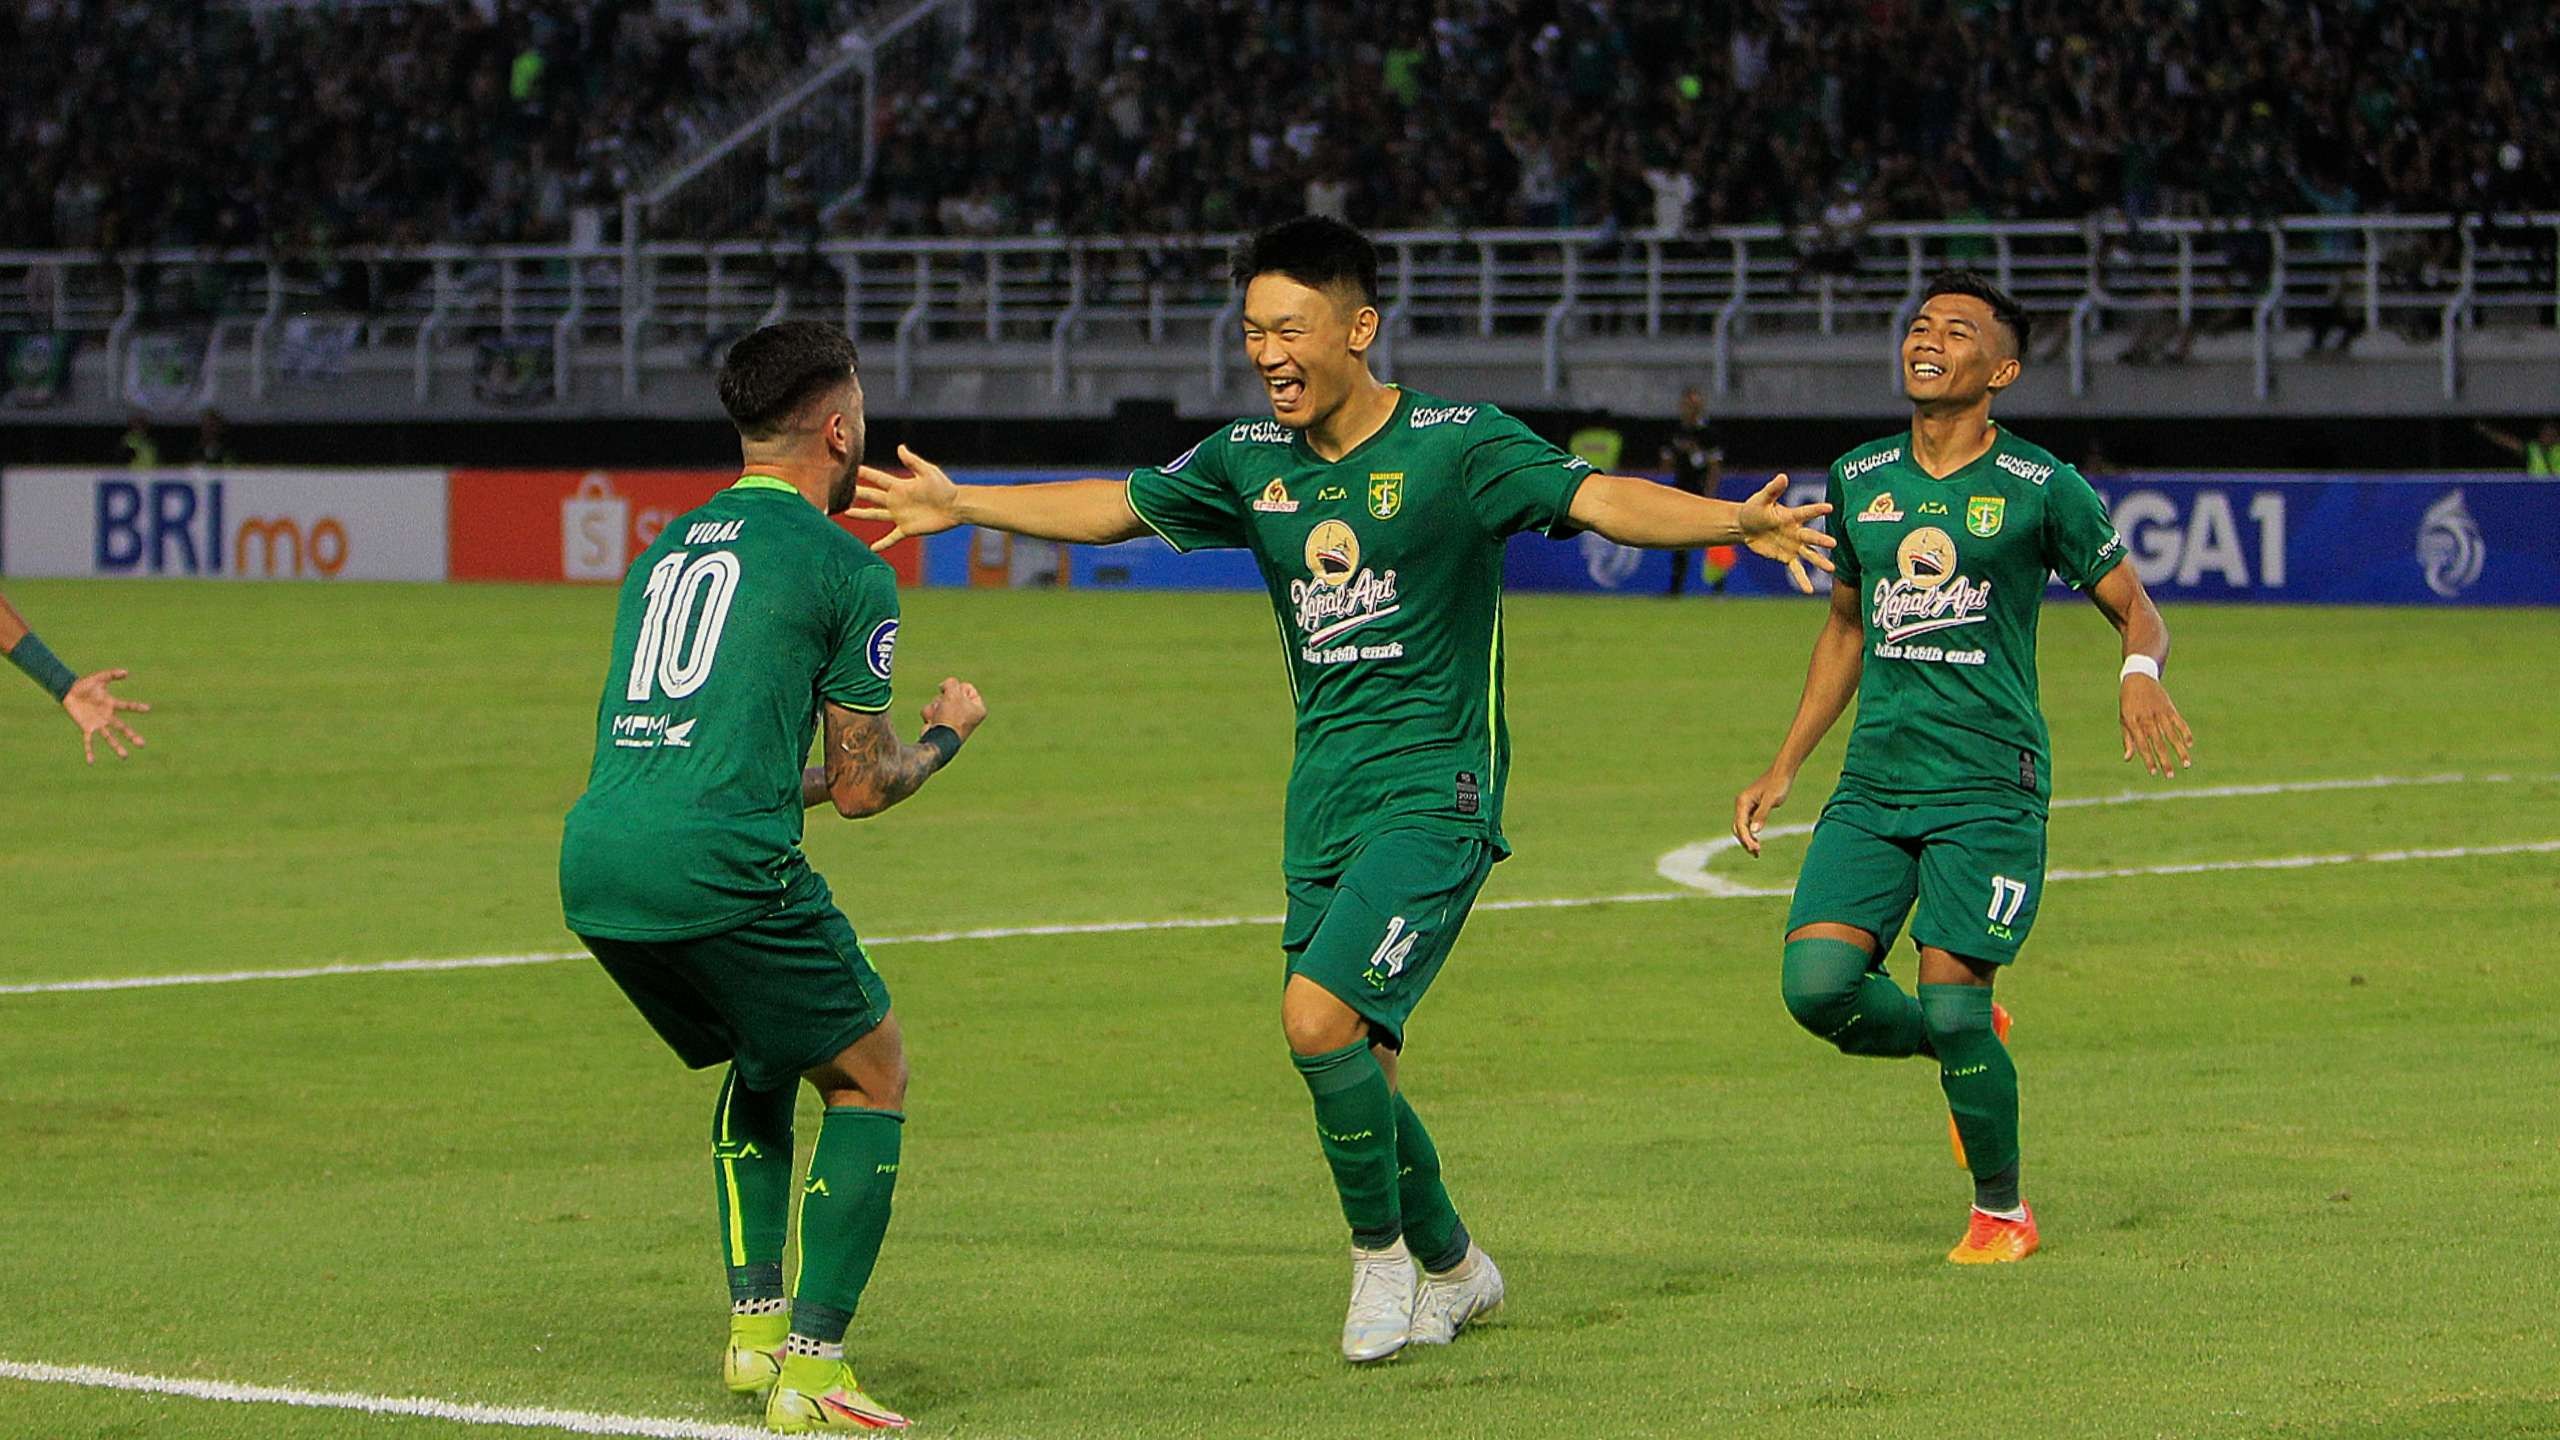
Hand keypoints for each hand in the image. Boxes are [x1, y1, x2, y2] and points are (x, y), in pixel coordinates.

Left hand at [63, 668, 148, 763]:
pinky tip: (91, 762)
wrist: (68, 691)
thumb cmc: (84, 684)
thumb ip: (112, 674)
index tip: (148, 708)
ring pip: (109, 737)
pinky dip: (89, 751)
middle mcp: (107, 716)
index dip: (136, 707)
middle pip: (122, 728)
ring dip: (117, 747)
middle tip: (142, 744)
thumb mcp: (99, 678)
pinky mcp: (86, 728)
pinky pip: (88, 741)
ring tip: (125, 757)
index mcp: (111, 704)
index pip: (127, 706)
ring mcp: (97, 723)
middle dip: (132, 736)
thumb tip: (127, 672)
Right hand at [849, 445, 962, 551]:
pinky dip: (882, 544)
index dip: (866, 474)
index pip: (878, 479)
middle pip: (872, 496)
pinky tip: (872, 548)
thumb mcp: (927, 472)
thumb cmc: (943, 487)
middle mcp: (896, 501)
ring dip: (861, 514)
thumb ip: (912, 462)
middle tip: (841, 491)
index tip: (852, 469)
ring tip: (846, 513)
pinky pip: (891, 537)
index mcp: (899, 486)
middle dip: (857, 493)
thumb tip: (900, 447)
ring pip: (876, 515)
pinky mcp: (907, 529)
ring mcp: (900, 516)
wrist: (955, 506)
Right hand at [921, 676, 985, 740]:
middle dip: (944, 698)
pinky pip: (932, 711)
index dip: (957, 689)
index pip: (967, 687)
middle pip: (951, 694)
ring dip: (935, 706)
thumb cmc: (951, 717)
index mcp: (978, 708)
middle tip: (945, 707)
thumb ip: (951, 683)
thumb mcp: (953, 693)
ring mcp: (952, 720)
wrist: (939, 739)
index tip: (955, 696)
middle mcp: (967, 715)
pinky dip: (929, 714)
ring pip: (939, 701)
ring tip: (938, 715)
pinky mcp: (940, 725)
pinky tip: (931, 722)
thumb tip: (944, 687)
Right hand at [1731, 767, 1792, 856]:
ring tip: (1756, 852)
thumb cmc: (1779, 784)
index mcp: (1743, 802)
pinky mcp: (1752, 807)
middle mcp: (1741, 804)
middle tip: (1756, 854)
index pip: (1741, 826)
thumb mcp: (1772, 801)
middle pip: (1738, 828)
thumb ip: (1762, 815)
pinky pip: (1747, 823)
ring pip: (1741, 827)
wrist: (1783, 772)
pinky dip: (1751, 834)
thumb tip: (1754, 832)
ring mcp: (1746, 805)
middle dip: (1745, 842)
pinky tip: (1757, 841)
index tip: (1756, 850)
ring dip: (1747, 839)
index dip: (1747, 839)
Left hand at [1735, 475, 1837, 593]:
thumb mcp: (1761, 499)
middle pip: (1810, 537)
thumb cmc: (1755, 508)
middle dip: (1821, 540)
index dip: (1817, 510)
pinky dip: (1802, 580)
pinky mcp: (1786, 557)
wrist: (1745, 526)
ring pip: (1809, 555)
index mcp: (1792, 516)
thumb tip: (1783, 476)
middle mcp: (1797, 531)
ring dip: (1820, 562)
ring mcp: (1793, 545)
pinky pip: (1796, 570)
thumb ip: (1773, 489)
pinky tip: (1809, 591)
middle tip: (1834, 544)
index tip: (1830, 508)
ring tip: (1832, 570)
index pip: (1806, 512)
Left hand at [2119, 672, 2192, 776]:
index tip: (2154, 773)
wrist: (2139, 678)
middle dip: (2165, 761)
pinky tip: (2190, 745)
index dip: (2148, 759)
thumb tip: (2128, 758)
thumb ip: (2128, 739)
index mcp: (2134, 723)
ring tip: (2186, 765)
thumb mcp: (2123, 719)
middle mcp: (2148, 719)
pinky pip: (2180, 722)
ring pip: (2172, 735)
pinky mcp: (2170, 708)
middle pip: (2158, 743)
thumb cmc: (2128, 702)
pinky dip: (2186, 732)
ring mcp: (2160, 713)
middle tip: (2170, 776)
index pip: (2143, 745)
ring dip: (2180, 751)